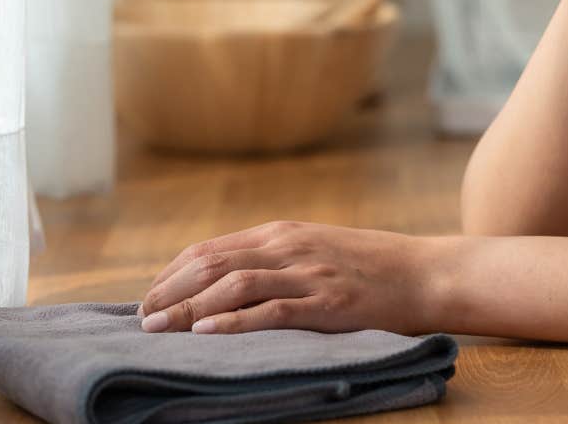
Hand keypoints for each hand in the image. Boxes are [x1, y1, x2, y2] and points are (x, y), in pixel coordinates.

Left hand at [135, 220, 443, 335]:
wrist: (427, 273)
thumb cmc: (373, 268)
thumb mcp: (317, 250)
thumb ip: (276, 259)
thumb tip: (228, 282)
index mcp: (283, 234)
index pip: (211, 249)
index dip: (172, 274)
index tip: (149, 297)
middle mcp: (289, 247)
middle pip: (213, 264)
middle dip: (170, 291)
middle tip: (140, 318)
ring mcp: (309, 273)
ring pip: (234, 285)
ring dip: (190, 307)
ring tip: (159, 328)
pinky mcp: (329, 301)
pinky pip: (273, 309)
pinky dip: (235, 321)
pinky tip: (207, 333)